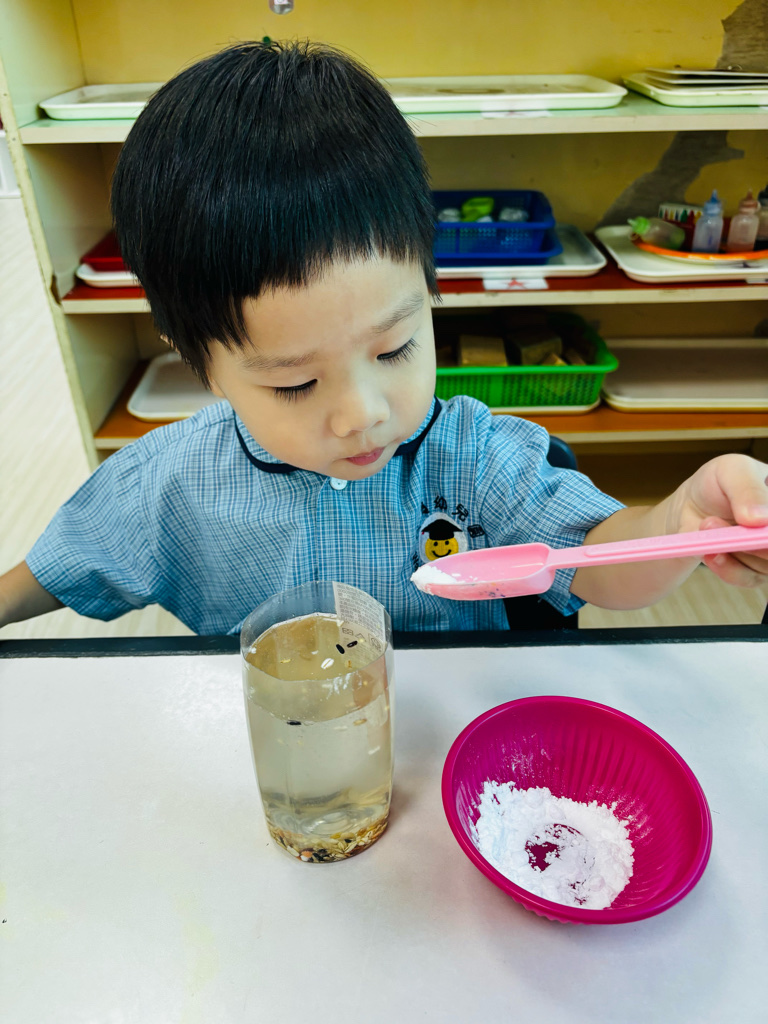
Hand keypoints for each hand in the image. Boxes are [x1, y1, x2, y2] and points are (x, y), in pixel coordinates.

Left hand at [670, 454, 767, 588]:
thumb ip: (748, 490)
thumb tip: (761, 519)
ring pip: (765, 564)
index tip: (753, 523)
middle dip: (750, 540)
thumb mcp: (731, 470)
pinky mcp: (757, 570)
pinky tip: (711, 553)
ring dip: (731, 550)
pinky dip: (727, 567)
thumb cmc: (719, 483)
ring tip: (707, 524)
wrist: (692, 505)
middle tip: (711, 522)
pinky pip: (749, 578)